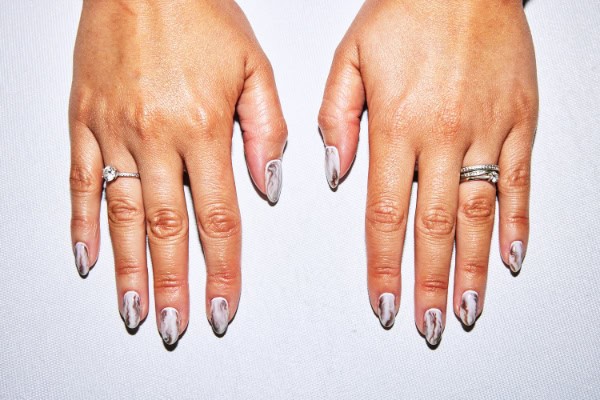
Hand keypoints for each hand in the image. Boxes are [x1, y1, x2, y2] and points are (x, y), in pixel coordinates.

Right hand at [70, 0, 286, 343]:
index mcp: (202, 127)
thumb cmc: (200, 14)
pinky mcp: (83, 120)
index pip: (217, 218)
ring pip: (122, 215)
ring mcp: (113, 131)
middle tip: (173, 327)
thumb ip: (266, 132)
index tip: (222, 304)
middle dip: (172, 286)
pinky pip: (79, 180)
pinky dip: (82, 223)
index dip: (221, 268)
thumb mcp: (254, 68)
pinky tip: (88, 257)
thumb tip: (269, 187)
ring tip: (133, 310)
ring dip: (128, 269)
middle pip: (166, 229)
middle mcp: (154, 136)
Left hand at [319, 0, 537, 345]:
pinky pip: (521, 182)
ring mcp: (486, 130)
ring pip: (479, 214)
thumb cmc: (406, 12)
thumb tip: (337, 174)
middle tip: (430, 324)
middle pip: (434, 226)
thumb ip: (336, 119)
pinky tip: (511, 258)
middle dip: (430, 282)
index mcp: (397, 124)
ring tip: (467, 309)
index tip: (386, 302)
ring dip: (473, 268)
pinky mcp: (519, 121)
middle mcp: (443, 134)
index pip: (385, 213)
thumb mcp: (350, 59)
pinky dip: (518, 223)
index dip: (384, 265)